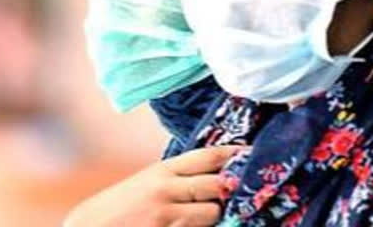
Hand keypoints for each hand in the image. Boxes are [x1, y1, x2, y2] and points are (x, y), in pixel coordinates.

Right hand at [63, 145, 249, 226]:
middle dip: (228, 191)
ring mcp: (166, 215)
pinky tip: (191, 225)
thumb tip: (215, 176)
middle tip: (230, 194)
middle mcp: (166, 189)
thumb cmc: (120, 208)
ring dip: (215, 217)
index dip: (233, 155)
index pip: (207, 157)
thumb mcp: (146, 184)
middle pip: (218, 184)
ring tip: (201, 216)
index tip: (252, 153)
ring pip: (212, 213)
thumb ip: (177, 178)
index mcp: (162, 170)